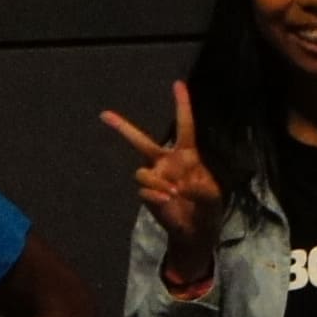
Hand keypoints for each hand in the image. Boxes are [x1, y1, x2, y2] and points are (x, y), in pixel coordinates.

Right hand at [97, 83, 227, 277]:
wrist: (196, 232)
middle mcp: (166, 162)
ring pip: (142, 171)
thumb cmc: (207, 208)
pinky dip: (156, 196)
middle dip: (123, 128)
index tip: (178, 84)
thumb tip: (178, 185)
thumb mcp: (212, 196)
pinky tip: (168, 202)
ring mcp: (155, 178)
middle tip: (104, 114)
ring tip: (174, 194)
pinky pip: (144, 190)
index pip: (185, 125)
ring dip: (158, 182)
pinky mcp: (148, 194)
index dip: (182, 105)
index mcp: (187, 155)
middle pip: (141, 141)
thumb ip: (200, 188)